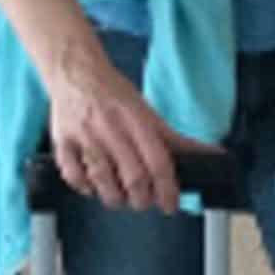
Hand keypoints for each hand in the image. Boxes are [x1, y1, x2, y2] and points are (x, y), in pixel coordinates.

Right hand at [49, 45, 206, 212]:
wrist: (75, 71)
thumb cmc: (112, 93)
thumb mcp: (147, 112)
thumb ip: (176, 139)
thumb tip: (212, 153)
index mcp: (136, 120)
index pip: (158, 162)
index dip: (167, 189)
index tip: (170, 204)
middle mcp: (111, 128)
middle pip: (132, 177)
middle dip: (142, 200)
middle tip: (144, 201)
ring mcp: (85, 136)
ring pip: (102, 182)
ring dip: (115, 198)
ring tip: (121, 197)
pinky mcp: (63, 142)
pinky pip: (73, 176)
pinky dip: (85, 188)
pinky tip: (93, 185)